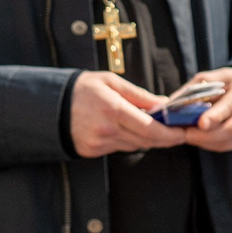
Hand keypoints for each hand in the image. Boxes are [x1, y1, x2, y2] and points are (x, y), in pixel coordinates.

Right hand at [68, 69, 186, 156]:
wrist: (48, 103)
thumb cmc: (83, 88)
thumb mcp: (111, 82)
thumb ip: (139, 95)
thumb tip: (165, 104)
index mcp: (113, 109)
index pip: (150, 128)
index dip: (170, 134)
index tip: (183, 132)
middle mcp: (106, 129)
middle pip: (146, 141)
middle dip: (165, 139)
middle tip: (179, 134)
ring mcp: (97, 142)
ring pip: (134, 146)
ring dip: (148, 140)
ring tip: (156, 129)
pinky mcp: (90, 150)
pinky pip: (118, 148)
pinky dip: (129, 141)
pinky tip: (131, 131)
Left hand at [182, 67, 231, 151]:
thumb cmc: (225, 83)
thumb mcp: (209, 78)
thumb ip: (191, 91)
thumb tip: (168, 107)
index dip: (216, 116)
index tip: (200, 124)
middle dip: (208, 134)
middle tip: (186, 134)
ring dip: (209, 141)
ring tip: (191, 136)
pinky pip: (231, 145)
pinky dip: (213, 145)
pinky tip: (202, 139)